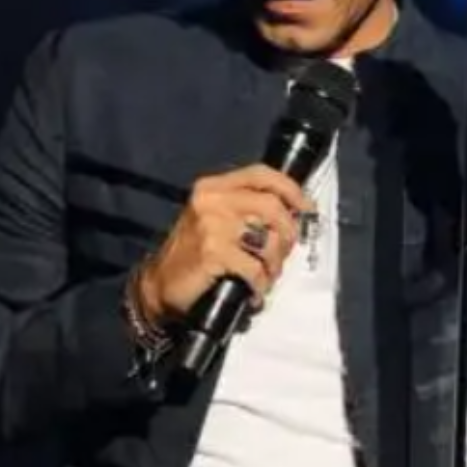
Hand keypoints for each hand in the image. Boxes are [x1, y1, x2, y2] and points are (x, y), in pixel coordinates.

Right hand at [135, 164, 314, 322]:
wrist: (159, 285)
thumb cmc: (193, 253)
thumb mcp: (214, 219)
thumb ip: (246, 209)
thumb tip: (292, 213)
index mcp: (213, 187)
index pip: (261, 174)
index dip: (290, 188)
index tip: (307, 208)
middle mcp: (211, 200)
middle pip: (272, 206)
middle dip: (288, 233)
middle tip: (284, 253)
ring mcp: (211, 226)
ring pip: (268, 240)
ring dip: (275, 264)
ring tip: (267, 276)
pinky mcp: (213, 253)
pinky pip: (255, 268)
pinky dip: (260, 284)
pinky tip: (253, 292)